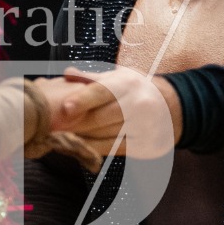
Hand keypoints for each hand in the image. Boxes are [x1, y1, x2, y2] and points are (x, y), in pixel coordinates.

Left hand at [43, 65, 181, 163]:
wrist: (173, 107)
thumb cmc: (134, 89)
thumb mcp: (118, 77)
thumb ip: (90, 78)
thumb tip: (66, 74)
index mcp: (128, 84)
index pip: (103, 91)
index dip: (83, 100)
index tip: (65, 108)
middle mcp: (139, 105)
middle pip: (101, 119)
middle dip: (75, 124)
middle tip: (50, 127)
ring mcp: (145, 128)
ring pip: (106, 137)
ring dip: (81, 138)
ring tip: (58, 136)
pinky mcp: (146, 146)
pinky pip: (113, 150)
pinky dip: (94, 148)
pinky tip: (79, 145)